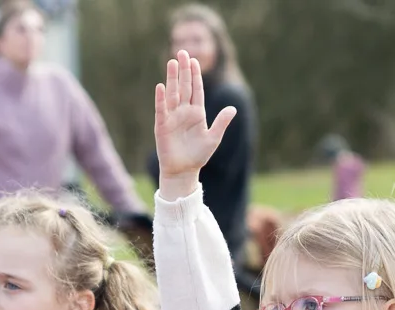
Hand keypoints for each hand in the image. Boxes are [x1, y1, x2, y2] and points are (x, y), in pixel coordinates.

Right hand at [153, 50, 236, 197]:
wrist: (183, 171)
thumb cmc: (198, 156)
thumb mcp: (213, 138)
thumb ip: (221, 122)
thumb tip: (233, 108)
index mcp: (197, 113)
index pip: (196, 89)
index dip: (195, 75)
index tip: (195, 60)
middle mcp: (183, 112)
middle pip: (183, 86)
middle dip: (183, 70)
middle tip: (181, 51)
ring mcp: (172, 117)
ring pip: (172, 93)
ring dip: (171, 78)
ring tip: (171, 62)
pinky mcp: (162, 126)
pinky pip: (162, 109)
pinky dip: (161, 99)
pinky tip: (161, 86)